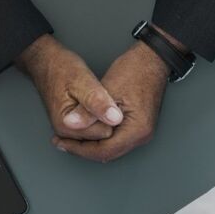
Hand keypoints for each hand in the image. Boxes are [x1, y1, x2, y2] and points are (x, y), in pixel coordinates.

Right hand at [16, 34, 122, 140]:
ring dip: (102, 119)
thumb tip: (115, 119)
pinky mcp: (72, 128)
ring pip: (99, 134)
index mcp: (67, 126)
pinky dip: (97, 119)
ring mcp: (68, 132)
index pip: (105, 132)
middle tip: (101, 99)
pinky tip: (94, 106)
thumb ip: (97, 101)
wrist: (46, 62)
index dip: (111, 116)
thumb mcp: (83, 80)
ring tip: (96, 101)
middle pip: (102, 136)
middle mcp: (66, 134)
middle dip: (107, 119)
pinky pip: (94, 129)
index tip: (106, 100)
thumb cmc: (61, 69)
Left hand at [52, 40, 168, 161]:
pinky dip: (100, 137)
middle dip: (83, 149)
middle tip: (61, 141)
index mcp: (137, 130)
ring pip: (111, 148)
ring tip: (70, 136)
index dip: (79, 149)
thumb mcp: (106, 90)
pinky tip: (86, 129)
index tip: (62, 142)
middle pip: (108, 153)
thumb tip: (70, 124)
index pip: (104, 151)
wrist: (152, 59)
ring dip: (90, 144)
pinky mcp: (138, 126)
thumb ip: (88, 111)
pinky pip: (116, 139)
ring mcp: (142, 132)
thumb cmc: (135, 70)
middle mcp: (142, 136)